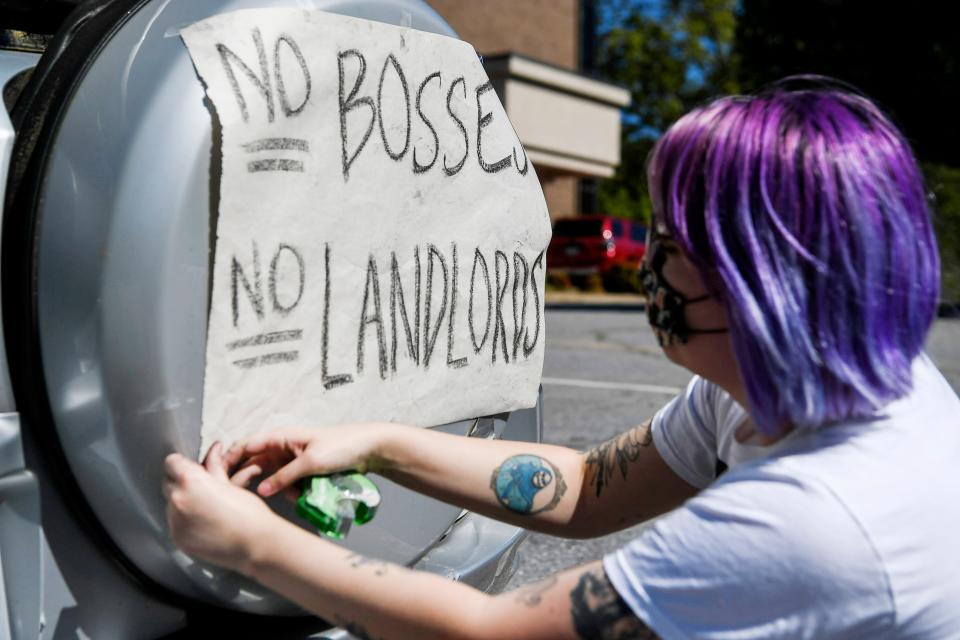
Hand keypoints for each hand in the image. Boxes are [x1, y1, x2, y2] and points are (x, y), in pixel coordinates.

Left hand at [163, 442, 281, 573]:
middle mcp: (178, 500)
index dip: (182, 464)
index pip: (171, 463)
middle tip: (202, 488)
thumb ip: (214, 466)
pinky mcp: (178, 539)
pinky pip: (175, 523)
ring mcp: (176, 522)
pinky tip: (205, 522)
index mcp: (190, 481)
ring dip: (183, 503)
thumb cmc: (248, 513)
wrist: (255, 543)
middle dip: (181, 483)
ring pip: (171, 505)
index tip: (191, 469)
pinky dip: (185, 521)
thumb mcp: (230, 483)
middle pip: (168, 483)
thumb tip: (213, 451)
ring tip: (206, 508)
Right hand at [223, 423, 392, 497]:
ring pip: (271, 477)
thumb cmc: (341, 447)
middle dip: (248, 479)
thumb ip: (284, 477)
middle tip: (238, 497)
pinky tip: (300, 496)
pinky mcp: (302, 470)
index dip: (229, 460)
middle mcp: (282, 447)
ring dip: (276, 488)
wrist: (370, 448)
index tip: (217, 477)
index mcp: (280, 437)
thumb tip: (260, 491)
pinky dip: (290, 490)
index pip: (246, 446)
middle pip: (254, 463)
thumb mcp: (310, 462)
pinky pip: (287, 483)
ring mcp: (291, 459)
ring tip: (291, 496)